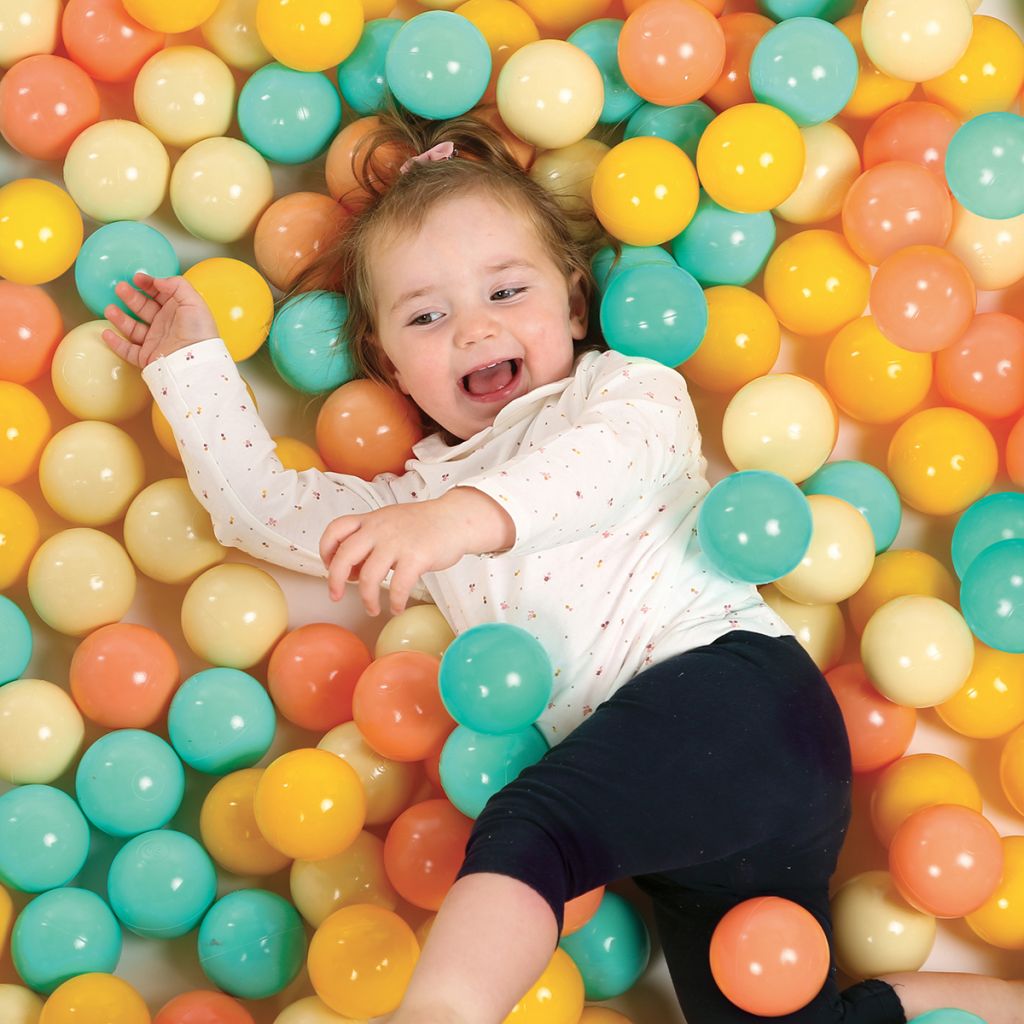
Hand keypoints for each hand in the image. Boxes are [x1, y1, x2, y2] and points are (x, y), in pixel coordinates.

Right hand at [100, 272, 219, 368]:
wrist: (196, 363)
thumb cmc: (199, 333)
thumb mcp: (194, 302)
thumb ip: (177, 285)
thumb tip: (158, 280)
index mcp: (177, 312)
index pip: (159, 295)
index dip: (148, 285)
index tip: (137, 278)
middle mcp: (165, 326)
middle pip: (143, 308)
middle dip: (131, 297)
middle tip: (120, 288)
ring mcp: (155, 342)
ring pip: (133, 328)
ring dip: (120, 318)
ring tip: (110, 310)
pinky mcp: (148, 358)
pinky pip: (128, 351)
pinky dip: (116, 343)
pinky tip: (107, 333)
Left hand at [320, 488, 514, 616]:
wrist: (456, 518)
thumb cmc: (423, 524)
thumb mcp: (389, 521)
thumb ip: (369, 539)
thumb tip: (352, 570)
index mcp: (371, 520)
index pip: (335, 529)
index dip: (326, 550)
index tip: (329, 565)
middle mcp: (380, 529)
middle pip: (344, 556)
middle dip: (335, 581)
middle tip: (336, 596)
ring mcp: (397, 543)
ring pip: (368, 577)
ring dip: (367, 599)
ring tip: (372, 609)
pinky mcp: (417, 557)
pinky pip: (399, 586)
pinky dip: (396, 602)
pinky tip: (397, 608)